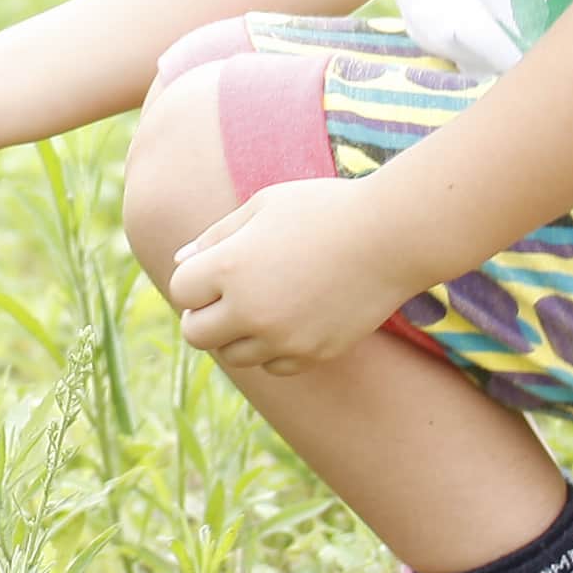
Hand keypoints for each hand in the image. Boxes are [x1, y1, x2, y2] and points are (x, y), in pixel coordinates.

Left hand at [165, 177, 422, 378]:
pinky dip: (273, 350)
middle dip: (204, 316)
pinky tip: (289, 320)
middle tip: (227, 296)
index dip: (193, 280)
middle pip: (197, 335)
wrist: (391, 235)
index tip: (215, 269)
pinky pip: (275, 366)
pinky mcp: (315, 353)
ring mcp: (283, 337)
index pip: (181, 292)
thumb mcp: (262, 205)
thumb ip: (215, 235)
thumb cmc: (324, 209)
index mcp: (228, 268)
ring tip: (263, 303)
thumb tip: (180, 261)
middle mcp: (250, 310)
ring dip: (237, 335)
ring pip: (235, 356)